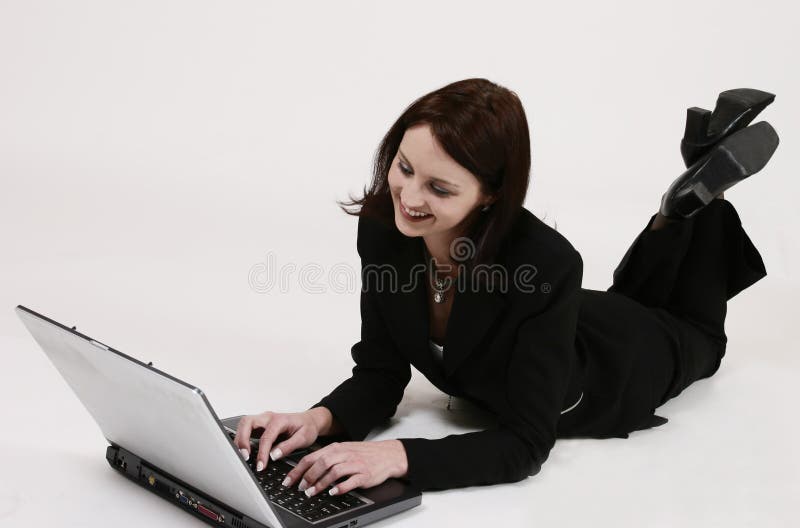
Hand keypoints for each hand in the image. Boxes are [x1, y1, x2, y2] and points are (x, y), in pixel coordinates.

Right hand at [233, 411, 320, 471]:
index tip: (260, 466)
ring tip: (242, 456)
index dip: (262, 453)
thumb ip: (288, 446)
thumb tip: (273, 455)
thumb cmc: (308, 427)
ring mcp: (263, 420)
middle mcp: (269, 417)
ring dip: (240, 439)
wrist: (310, 421)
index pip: (266, 437)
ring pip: (244, 425)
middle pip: (247, 422)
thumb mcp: (304, 438)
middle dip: (242, 439)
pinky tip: (244, 452)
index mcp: (280, 420)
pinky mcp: (260, 426)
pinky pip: (246, 429)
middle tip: (244, 457)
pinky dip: (242, 439)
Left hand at [283, 440, 407, 497]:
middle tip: (301, 488)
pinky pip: (350, 481)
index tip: (289, 480)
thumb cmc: (364, 454)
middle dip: (308, 477)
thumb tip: (306, 468)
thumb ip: (327, 458)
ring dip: (321, 483)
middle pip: (321, 463)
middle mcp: (344, 454)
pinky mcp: (364, 474)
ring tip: (313, 492)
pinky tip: (333, 492)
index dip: (298, 469)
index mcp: (336, 448)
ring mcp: (355, 463)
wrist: (388, 454)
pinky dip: (340, 487)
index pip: (312, 457)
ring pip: (333, 472)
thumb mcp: (344, 450)